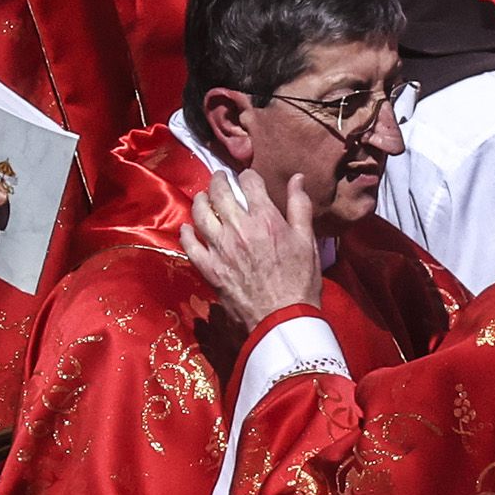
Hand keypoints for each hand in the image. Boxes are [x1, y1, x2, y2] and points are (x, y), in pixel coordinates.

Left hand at [174, 165, 322, 340]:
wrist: (282, 319)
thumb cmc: (300, 281)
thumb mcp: (307, 240)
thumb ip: (299, 206)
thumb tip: (296, 177)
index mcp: (265, 218)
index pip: (249, 182)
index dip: (248, 176)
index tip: (248, 178)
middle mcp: (238, 228)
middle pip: (219, 192)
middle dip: (218, 180)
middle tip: (219, 178)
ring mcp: (220, 249)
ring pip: (200, 213)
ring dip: (200, 200)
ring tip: (202, 197)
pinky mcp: (209, 269)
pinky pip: (189, 245)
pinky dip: (187, 233)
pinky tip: (188, 228)